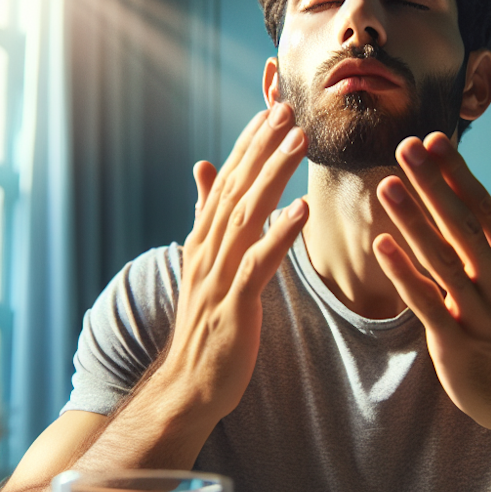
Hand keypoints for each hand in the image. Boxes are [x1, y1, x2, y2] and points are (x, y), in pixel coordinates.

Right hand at [159, 103, 308, 419]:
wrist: (189, 383)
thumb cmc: (206, 326)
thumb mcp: (205, 265)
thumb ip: (207, 216)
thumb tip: (205, 169)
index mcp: (204, 240)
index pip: (227, 181)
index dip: (249, 144)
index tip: (272, 109)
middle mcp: (207, 251)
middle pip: (236, 188)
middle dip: (262, 146)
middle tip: (288, 109)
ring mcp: (218, 277)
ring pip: (245, 217)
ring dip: (272, 177)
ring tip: (298, 143)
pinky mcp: (234, 307)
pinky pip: (258, 265)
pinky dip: (279, 236)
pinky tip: (301, 212)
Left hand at [373, 131, 490, 441]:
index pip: (483, 208)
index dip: (456, 174)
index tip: (433, 139)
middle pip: (461, 225)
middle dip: (431, 185)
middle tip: (403, 146)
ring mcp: (478, 312)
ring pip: (440, 259)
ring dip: (412, 221)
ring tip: (386, 186)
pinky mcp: (455, 341)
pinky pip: (425, 301)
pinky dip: (403, 273)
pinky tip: (381, 245)